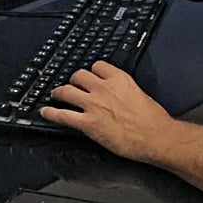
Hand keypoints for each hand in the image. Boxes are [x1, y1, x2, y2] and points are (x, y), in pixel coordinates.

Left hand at [40, 61, 173, 159]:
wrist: (156, 136)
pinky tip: (45, 112)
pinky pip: (62, 115)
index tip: (89, 75)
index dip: (90, 72)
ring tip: (55, 95)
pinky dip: (50, 113)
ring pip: (67, 91)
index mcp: (119, 79)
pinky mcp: (88, 124)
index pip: (97, 66)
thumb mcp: (140, 94)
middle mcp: (104, 88)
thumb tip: (119, 94)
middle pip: (79, 75)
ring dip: (59, 93)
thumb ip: (125, 90)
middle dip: (73, 80)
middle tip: (71, 86)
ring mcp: (94, 105)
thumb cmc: (153, 120)